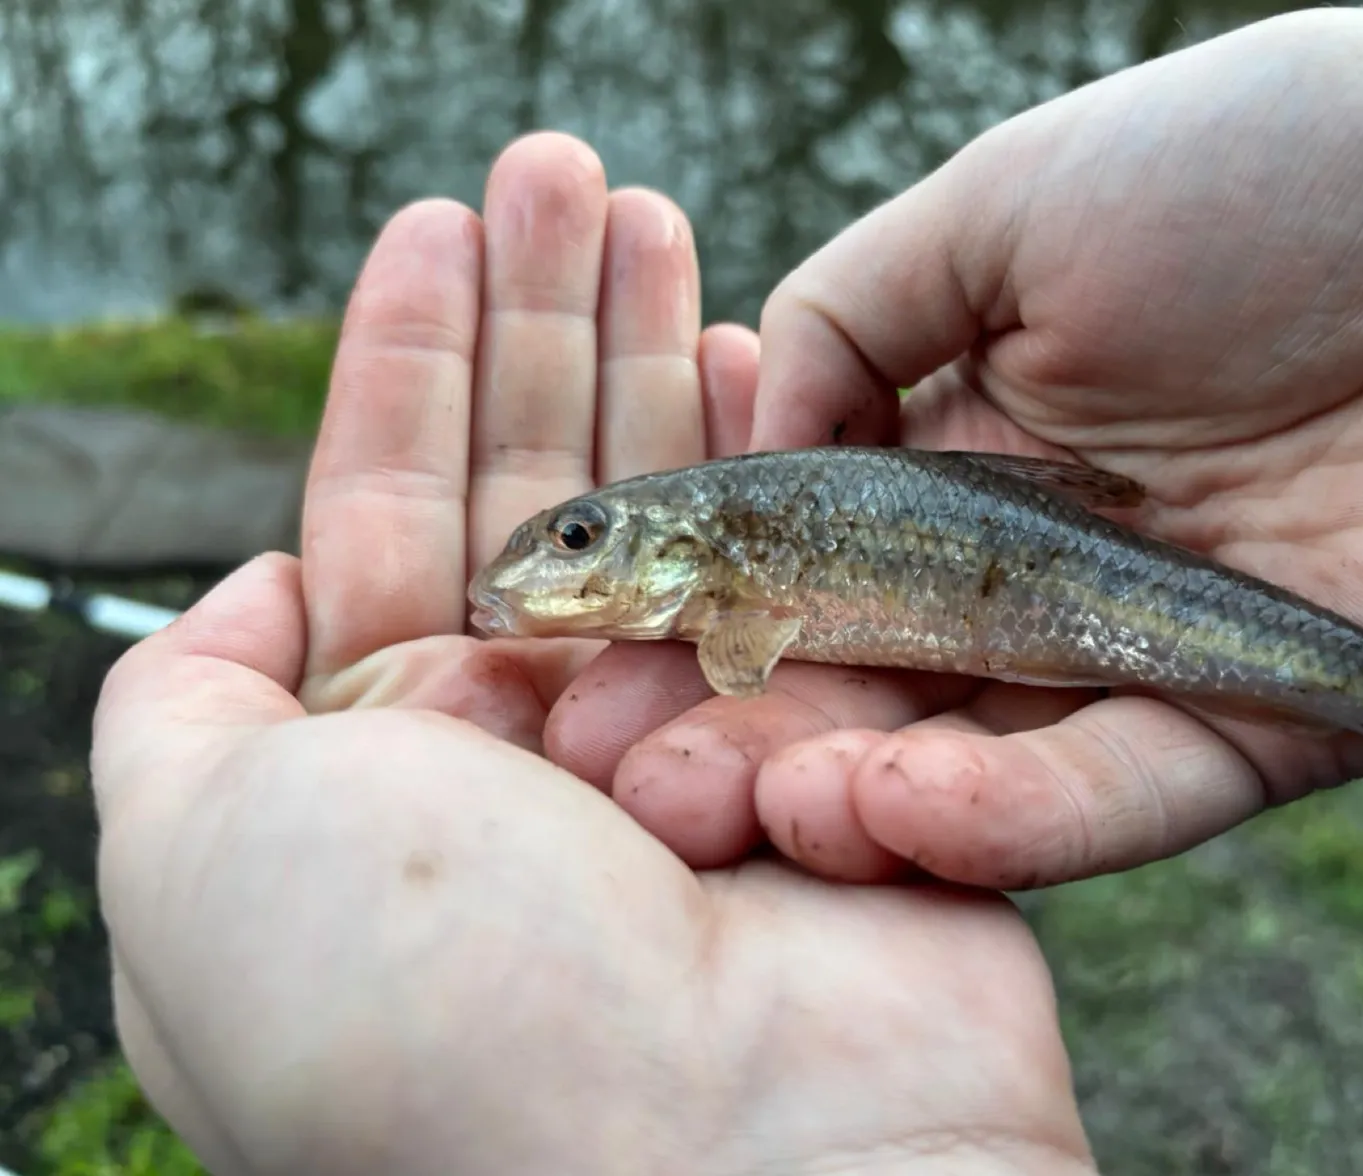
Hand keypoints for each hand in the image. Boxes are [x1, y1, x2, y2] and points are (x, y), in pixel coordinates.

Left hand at [91, 134, 1093, 1174]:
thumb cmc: (435, 1022)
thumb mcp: (201, 857)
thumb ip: (188, 712)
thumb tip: (245, 597)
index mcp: (385, 766)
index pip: (388, 509)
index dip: (408, 359)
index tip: (438, 226)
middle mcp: (539, 753)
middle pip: (543, 479)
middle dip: (546, 321)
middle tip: (566, 169)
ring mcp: (698, 747)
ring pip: (682, 508)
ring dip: (664, 360)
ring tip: (662, 217)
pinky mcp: (838, 757)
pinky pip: (813, 581)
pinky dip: (790, 464)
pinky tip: (772, 357)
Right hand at [546, 3, 1362, 888]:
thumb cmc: (1277, 173)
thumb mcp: (1013, 205)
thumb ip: (857, 314)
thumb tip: (740, 426)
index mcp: (966, 447)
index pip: (802, 561)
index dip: (695, 612)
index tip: (585, 653)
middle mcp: (1038, 568)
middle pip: (869, 683)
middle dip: (740, 736)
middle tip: (635, 777)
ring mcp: (1143, 653)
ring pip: (976, 761)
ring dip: (851, 793)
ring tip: (749, 801)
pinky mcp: (1258, 721)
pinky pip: (1120, 792)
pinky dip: (1011, 813)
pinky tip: (897, 805)